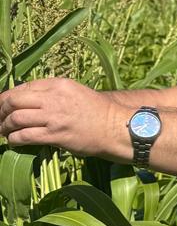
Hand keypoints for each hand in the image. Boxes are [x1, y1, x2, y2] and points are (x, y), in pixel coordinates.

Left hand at [0, 78, 123, 156]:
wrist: (116, 128)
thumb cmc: (99, 112)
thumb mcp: (76, 92)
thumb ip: (53, 94)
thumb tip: (30, 102)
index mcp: (58, 84)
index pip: (23, 87)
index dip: (7, 97)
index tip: (2, 105)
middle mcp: (53, 98)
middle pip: (14, 100)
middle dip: (0, 110)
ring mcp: (54, 117)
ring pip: (15, 118)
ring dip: (4, 126)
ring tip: (3, 131)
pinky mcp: (55, 135)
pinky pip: (25, 135)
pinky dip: (14, 139)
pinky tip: (13, 141)